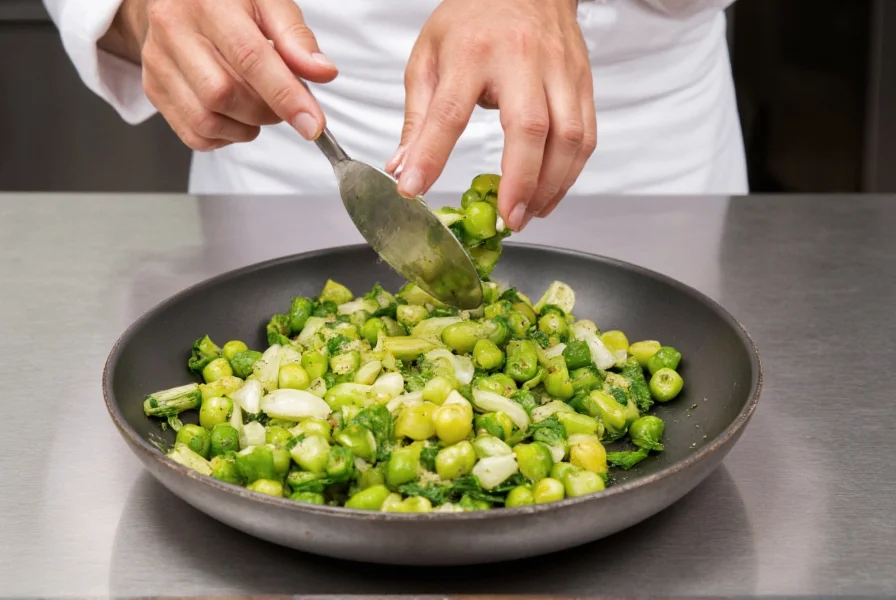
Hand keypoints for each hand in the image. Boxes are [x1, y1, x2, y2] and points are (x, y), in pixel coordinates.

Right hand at [102, 0, 337, 149]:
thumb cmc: (230, 0)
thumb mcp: (268, 1)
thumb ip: (295, 37)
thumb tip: (322, 72)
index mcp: (207, 3)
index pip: (249, 58)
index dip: (285, 96)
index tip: (312, 124)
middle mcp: (173, 30)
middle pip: (222, 94)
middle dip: (264, 111)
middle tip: (282, 102)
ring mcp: (158, 62)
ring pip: (205, 120)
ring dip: (246, 128)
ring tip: (259, 106)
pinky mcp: (153, 88)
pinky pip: (193, 134)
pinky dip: (225, 136)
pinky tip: (236, 115)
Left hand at [387, 0, 595, 230]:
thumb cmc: (473, 19)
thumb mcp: (429, 56)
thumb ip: (418, 116)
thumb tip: (403, 167)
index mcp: (472, 51)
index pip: (449, 110)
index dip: (432, 154)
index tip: (415, 188)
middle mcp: (521, 59)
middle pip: (529, 127)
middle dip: (520, 182)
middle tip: (506, 219)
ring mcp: (559, 70)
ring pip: (568, 136)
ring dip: (551, 185)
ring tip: (528, 213)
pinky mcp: (583, 81)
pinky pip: (586, 135)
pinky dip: (570, 172)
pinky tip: (550, 192)